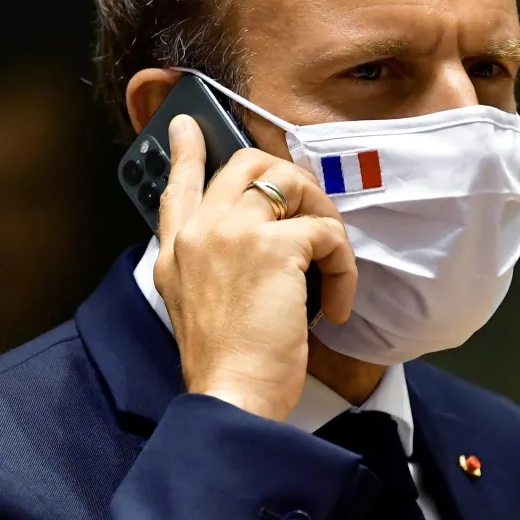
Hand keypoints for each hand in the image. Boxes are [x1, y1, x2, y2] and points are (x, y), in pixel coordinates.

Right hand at [155, 115, 357, 420]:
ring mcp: (233, 233)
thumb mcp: (194, 309)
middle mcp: (198, 232)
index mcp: (175, 250)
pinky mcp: (274, 248)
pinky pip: (326, 232)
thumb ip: (210, 268)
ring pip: (291, 185)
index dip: (186, 150)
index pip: (178, 184)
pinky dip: (343, 268)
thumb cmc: (224, 366)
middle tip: (312, 219)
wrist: (230, 397)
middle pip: (247, 167)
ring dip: (324, 220)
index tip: (188, 123)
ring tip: (329, 267)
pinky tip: (335, 306)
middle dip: (291, 183)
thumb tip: (257, 245)